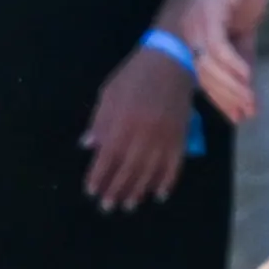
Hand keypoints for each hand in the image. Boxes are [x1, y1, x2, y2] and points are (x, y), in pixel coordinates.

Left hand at [81, 45, 195, 211]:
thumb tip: (87, 146)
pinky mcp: (180, 138)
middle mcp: (142, 135)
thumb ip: (99, 121)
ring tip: (129, 206)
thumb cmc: (135, 76)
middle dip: (115, 191)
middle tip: (107, 207)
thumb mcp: (109, 94)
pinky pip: (174, 167)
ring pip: (149, 173)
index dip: (98, 177)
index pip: (106, 158)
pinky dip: (166, 183)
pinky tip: (159, 195)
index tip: (91, 191)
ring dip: (137, 192)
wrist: (172, 61)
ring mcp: (163, 139)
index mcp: (121, 123)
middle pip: (127, 170)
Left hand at [175, 0, 268, 122]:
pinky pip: (217, 47)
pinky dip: (232, 66)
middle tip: (248, 115)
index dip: (221, 97)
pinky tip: (249, 79)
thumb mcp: (246, 21)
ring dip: (232, 87)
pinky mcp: (210, 10)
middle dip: (226, 99)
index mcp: (197, 32)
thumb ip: (244, 49)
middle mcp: (190, 29)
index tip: (240, 116)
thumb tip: (248, 81)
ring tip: (252, 101)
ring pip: (209, 65)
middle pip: (203, 75)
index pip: (204, 74)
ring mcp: (198, 20)